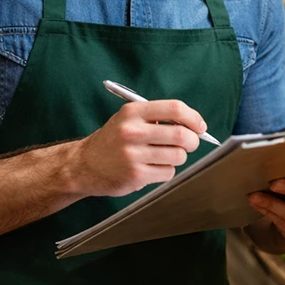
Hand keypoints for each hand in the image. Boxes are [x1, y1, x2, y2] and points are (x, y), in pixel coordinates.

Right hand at [74, 100, 205, 196]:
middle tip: (190, 144)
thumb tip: (196, 126)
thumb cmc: (114, 140)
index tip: (200, 127)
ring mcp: (133, 154)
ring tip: (164, 156)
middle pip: (182, 135)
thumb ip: (159, 118)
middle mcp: (133, 131)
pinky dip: (166, 171)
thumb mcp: (129, 119)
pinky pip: (168, 173)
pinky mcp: (135, 175)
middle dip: (193, 141)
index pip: (175, 109)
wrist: (83, 164)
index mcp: (134, 112)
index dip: (194, 118)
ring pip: (178, 156)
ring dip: (178, 158)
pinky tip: (152, 168)